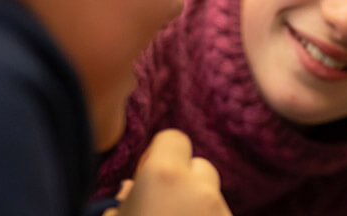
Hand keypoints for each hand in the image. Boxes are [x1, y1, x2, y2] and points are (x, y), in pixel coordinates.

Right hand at [110, 129, 231, 215]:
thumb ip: (123, 199)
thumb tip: (131, 189)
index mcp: (163, 177)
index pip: (174, 138)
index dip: (159, 154)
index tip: (145, 178)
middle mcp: (200, 189)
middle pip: (201, 168)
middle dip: (184, 182)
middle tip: (161, 206)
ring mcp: (223, 212)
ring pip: (212, 196)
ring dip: (196, 205)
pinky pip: (222, 215)